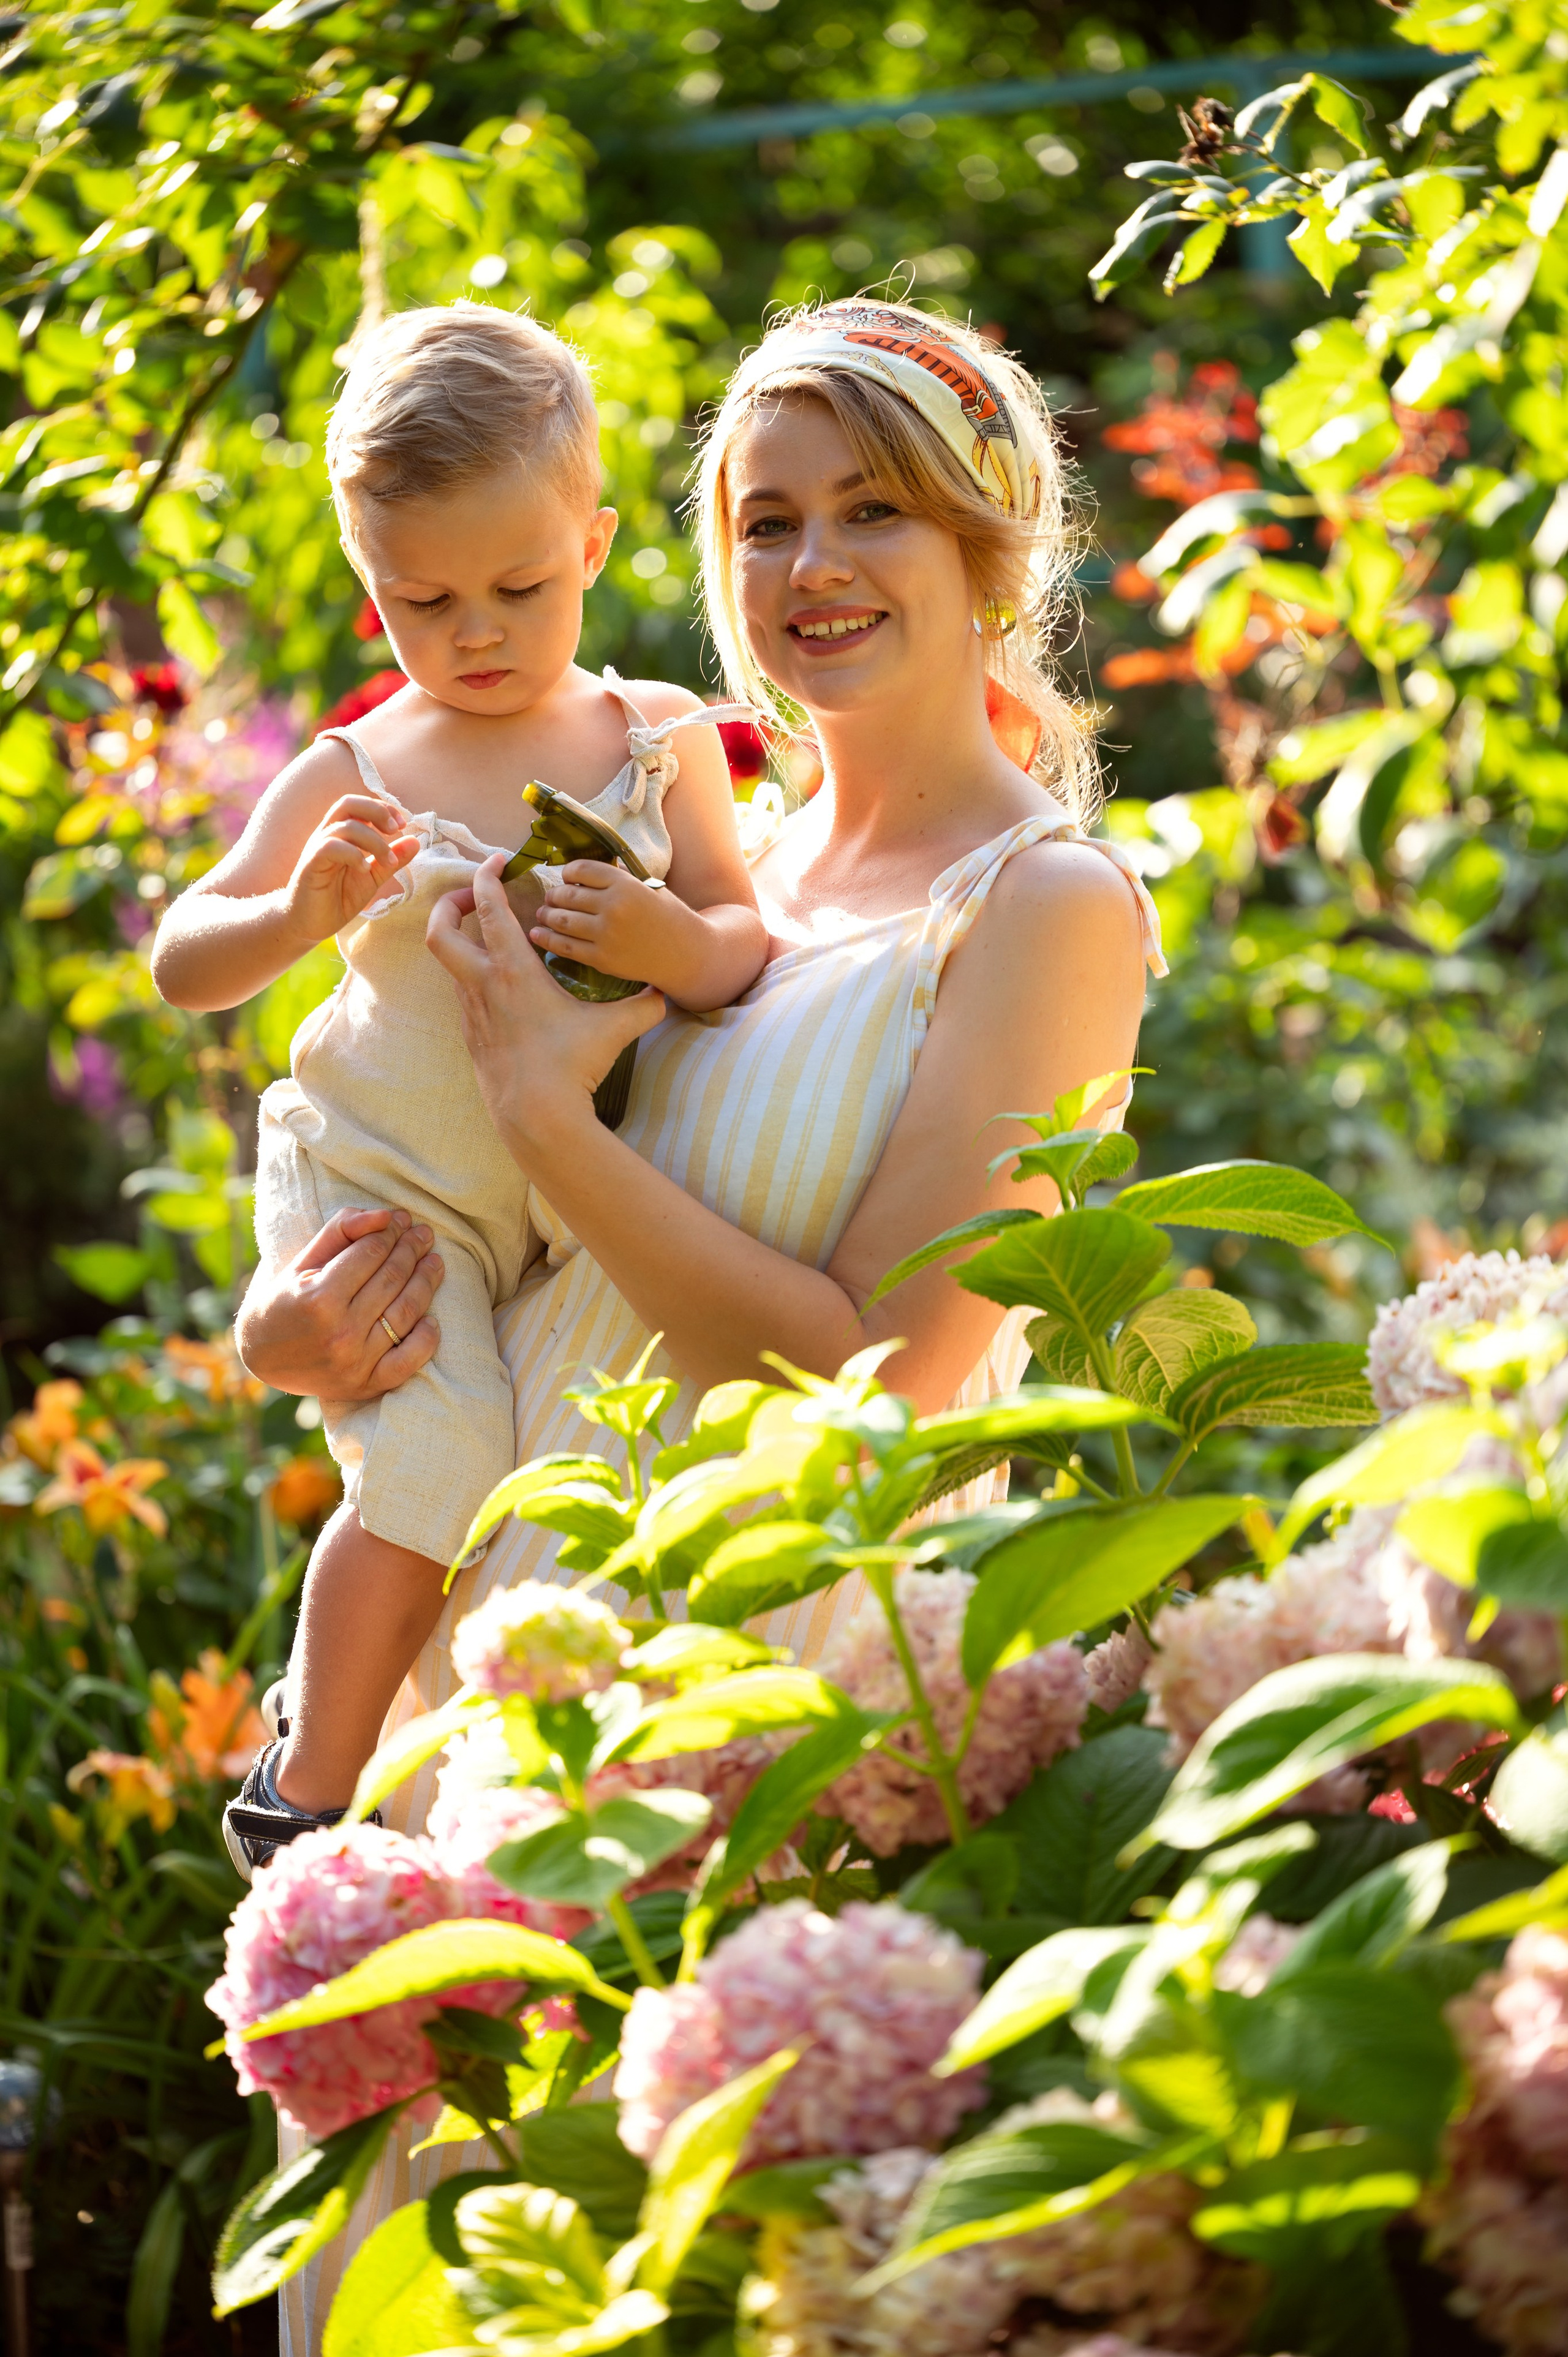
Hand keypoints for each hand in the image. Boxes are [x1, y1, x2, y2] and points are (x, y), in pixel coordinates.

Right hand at [235, 1207, 443, 1398]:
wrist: (261, 1356)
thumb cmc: (283, 1300)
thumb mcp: (301, 1262)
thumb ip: (340, 1233)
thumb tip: (384, 1215)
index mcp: (319, 1298)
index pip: (371, 1253)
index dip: (391, 1231)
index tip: (402, 1219)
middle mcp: (341, 1332)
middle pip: (392, 1279)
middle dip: (411, 1250)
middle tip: (423, 1234)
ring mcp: (356, 1362)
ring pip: (405, 1313)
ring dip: (426, 1282)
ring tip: (434, 1261)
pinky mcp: (366, 1385)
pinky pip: (409, 1361)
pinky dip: (426, 1338)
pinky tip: (432, 1317)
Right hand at [286, 794, 419, 942]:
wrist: (308, 924)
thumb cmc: (337, 898)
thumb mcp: (372, 878)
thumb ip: (391, 859)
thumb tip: (416, 841)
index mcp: (342, 834)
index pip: (360, 806)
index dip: (383, 808)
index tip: (403, 824)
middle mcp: (328, 835)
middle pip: (348, 803)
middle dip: (377, 811)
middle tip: (396, 830)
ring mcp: (317, 848)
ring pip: (344, 826)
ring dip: (374, 841)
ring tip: (389, 861)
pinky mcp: (310, 865)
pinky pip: (329, 847)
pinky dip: (352, 854)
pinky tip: (364, 869)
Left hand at [427, 853, 664, 1159]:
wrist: (536, 1116)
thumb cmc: (570, 1068)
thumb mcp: (614, 1030)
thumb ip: (642, 1006)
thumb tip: (664, 995)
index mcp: (512, 971)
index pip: (488, 908)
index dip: (487, 875)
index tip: (498, 861)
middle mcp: (483, 986)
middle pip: (440, 930)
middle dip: (449, 904)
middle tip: (476, 897)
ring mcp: (472, 1012)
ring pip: (451, 963)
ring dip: (466, 941)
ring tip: (496, 938)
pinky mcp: (471, 1035)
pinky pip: (463, 992)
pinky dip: (475, 975)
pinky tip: (504, 983)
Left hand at [530, 861, 694, 985]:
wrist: (684, 953)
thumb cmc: (666, 916)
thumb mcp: (647, 886)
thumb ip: (617, 877)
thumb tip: (582, 871)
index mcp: (625, 884)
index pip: (581, 870)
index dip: (568, 873)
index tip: (566, 878)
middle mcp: (614, 906)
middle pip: (567, 895)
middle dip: (553, 896)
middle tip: (548, 898)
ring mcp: (606, 934)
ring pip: (562, 920)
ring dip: (546, 915)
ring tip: (541, 914)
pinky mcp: (602, 958)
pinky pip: (565, 946)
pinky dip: (546, 939)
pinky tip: (537, 934)